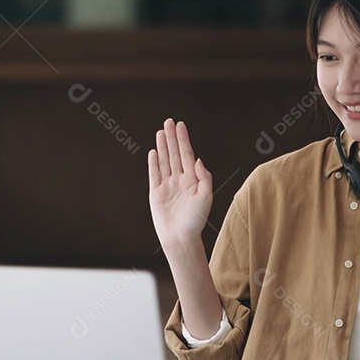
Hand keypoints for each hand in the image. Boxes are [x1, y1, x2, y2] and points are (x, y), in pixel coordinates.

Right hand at [148, 119, 212, 250]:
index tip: (180, 125)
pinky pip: (154, 174)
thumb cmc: (196, 220)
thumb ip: (203, 177)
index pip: (187, 154)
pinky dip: (153, 162)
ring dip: (162, 146)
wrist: (181, 238)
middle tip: (169, 122)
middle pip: (174, 154)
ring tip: (160, 132)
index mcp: (192, 180)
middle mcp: (180, 180)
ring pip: (164, 161)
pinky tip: (153, 151)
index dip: (183, 139)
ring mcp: (167, 186)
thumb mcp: (206, 197)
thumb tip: (196, 159)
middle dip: (172, 138)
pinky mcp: (156, 193)